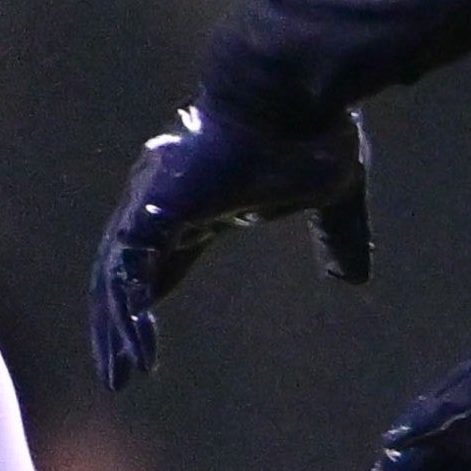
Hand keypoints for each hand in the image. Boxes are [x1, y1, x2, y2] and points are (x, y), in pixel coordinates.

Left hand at [89, 99, 372, 389]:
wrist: (292, 90)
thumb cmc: (311, 128)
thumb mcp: (333, 193)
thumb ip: (338, 234)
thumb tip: (354, 279)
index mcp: (202, 198)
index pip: (162, 254)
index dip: (149, 291)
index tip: (140, 330)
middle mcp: (167, 200)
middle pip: (126, 272)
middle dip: (119, 322)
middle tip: (118, 371)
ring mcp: (154, 202)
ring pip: (116, 278)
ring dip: (116, 331)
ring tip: (119, 379)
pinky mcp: (152, 209)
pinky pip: (127, 273)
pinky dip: (126, 316)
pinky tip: (133, 355)